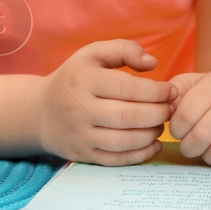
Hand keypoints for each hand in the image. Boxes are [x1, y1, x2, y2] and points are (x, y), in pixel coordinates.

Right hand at [37, 40, 175, 164]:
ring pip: (123, 141)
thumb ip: (125, 49)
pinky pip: (115, 160)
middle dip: (159, 114)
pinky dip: (140, 155)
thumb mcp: (93, 54)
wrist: (38, 112)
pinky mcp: (82, 154)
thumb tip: (153, 63)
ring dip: (151, 134)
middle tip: (171, 109)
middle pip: (128, 116)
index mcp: (84, 80)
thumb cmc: (75, 78)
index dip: (157, 91)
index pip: (128, 88)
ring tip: (161, 124)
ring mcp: (80, 135)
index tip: (171, 91)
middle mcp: (79, 109)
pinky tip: (153, 144)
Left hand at [167, 70, 210, 172]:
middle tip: (190, 146)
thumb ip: (172, 92)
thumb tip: (163, 108)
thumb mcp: (194, 85)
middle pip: (203, 134)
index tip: (179, 131)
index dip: (176, 130)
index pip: (186, 114)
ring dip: (209, 157)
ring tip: (207, 151)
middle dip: (189, 147)